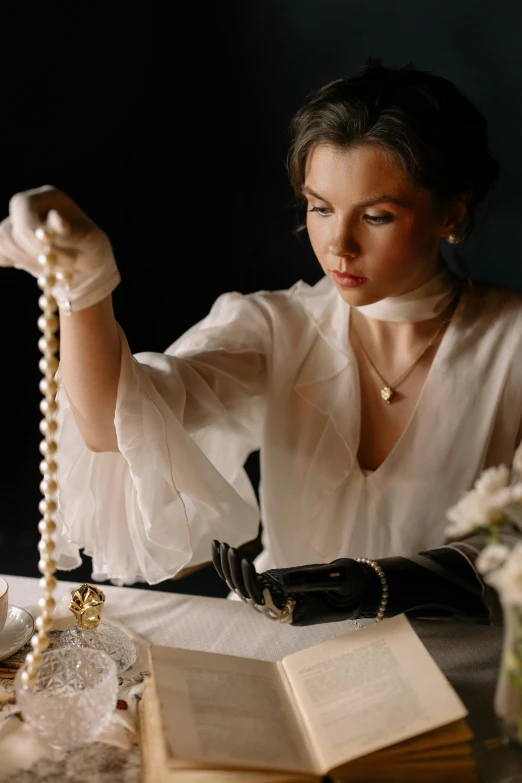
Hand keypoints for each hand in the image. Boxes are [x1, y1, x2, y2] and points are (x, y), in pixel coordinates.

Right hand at [0, 185, 119, 310]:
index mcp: (50, 197)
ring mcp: (17, 224)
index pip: (21, 206)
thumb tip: (56, 218)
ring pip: (4, 243)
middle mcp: (30, 206)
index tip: (50, 251)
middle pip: (9, 229)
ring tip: (55, 266)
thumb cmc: (93, 253)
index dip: (30, 230)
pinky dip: (16, 263)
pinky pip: (0, 255)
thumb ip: (73, 232)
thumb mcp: (91, 244)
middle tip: (58, 264)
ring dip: (29, 261)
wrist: (89, 272)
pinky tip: (37, 267)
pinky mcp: (12, 243)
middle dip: (32, 252)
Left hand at [211, 540, 369, 625]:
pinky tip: (223, 548)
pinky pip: (248, 578)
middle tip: (226, 548)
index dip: (250, 584)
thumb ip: (312, 580)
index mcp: (295, 613)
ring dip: (228, 567)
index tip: (243, 561)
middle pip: (248, 595)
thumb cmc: (353, 585)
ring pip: (244, 587)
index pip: (264, 601)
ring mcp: (277, 596)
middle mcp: (281, 608)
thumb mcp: (338, 578)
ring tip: (217, 544)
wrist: (361, 589)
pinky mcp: (276, 585)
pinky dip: (234, 564)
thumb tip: (281, 581)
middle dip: (233, 573)